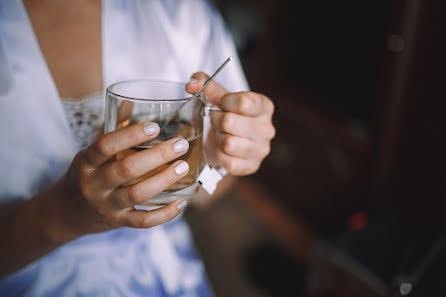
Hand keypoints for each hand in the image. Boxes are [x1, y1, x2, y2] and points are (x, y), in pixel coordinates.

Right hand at [47, 122, 189, 241]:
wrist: (65, 214)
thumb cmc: (84, 176)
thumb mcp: (89, 154)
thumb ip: (109, 132)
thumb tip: (130, 102)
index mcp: (86, 162)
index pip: (106, 146)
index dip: (130, 135)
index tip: (154, 127)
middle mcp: (94, 185)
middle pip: (127, 169)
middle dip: (158, 156)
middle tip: (180, 144)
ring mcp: (106, 206)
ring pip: (138, 194)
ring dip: (164, 180)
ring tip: (183, 166)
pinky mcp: (118, 222)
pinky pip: (143, 221)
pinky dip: (165, 214)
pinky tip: (182, 202)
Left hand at [186, 72, 274, 175]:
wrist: (228, 141)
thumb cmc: (227, 115)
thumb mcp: (219, 97)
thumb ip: (205, 85)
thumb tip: (191, 85)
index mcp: (264, 106)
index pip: (244, 101)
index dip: (226, 102)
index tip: (222, 104)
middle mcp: (267, 128)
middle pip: (230, 122)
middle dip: (217, 120)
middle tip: (217, 121)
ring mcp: (262, 150)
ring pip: (228, 143)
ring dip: (218, 139)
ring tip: (221, 135)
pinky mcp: (252, 166)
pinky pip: (229, 162)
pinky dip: (221, 156)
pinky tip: (223, 150)